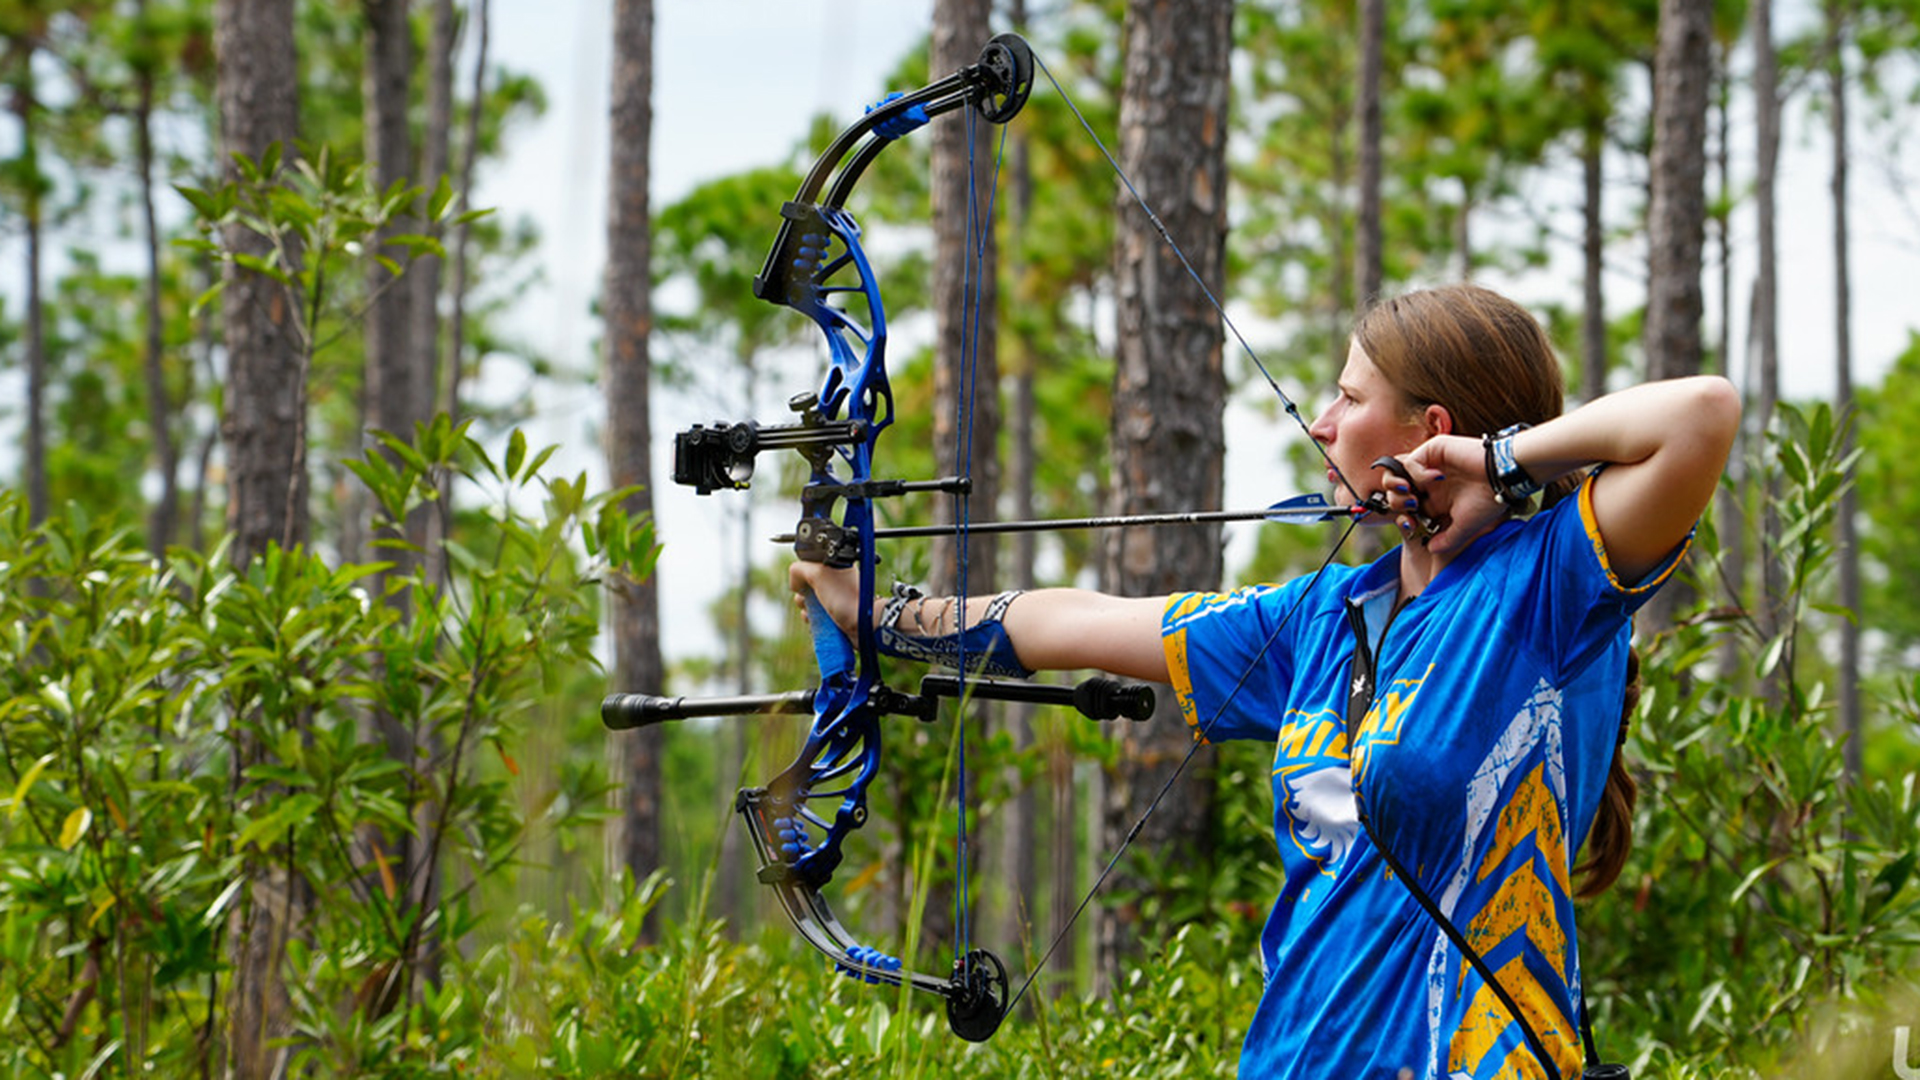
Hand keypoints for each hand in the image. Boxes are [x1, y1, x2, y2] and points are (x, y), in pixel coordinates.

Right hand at [789, 560, 865, 635]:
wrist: (862, 624)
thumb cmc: (845, 598)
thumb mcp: (818, 574)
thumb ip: (799, 569)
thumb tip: (794, 583)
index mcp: (834, 565)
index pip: (807, 566)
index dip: (803, 575)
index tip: (807, 582)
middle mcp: (834, 580)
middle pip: (804, 585)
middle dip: (803, 594)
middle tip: (813, 598)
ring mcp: (833, 597)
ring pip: (808, 602)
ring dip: (806, 609)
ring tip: (818, 612)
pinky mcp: (833, 613)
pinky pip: (814, 615)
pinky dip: (812, 619)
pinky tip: (818, 621)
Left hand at [1385, 434, 1506, 556]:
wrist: (1503, 480)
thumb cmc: (1489, 502)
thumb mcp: (1464, 526)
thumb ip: (1447, 539)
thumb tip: (1430, 549)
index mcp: (1435, 498)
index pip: (1405, 505)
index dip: (1402, 515)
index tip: (1411, 524)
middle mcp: (1430, 481)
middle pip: (1395, 489)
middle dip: (1396, 502)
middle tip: (1412, 508)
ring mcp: (1430, 465)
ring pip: (1395, 472)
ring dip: (1398, 487)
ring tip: (1415, 497)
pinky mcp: (1434, 449)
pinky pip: (1410, 461)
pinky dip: (1417, 473)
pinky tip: (1437, 479)